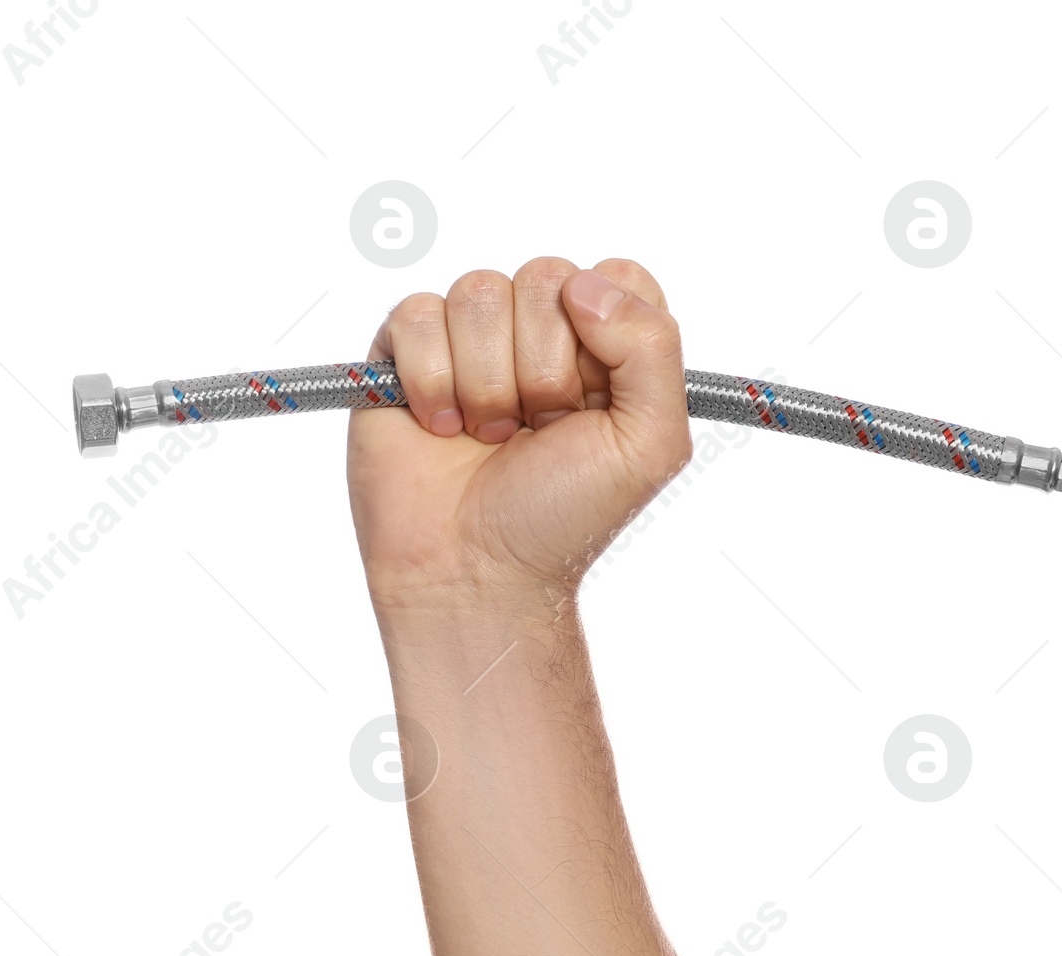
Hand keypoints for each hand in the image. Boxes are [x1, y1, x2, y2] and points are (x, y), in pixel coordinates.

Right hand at [347, 257, 690, 617]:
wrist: (475, 572)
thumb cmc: (560, 517)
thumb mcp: (650, 444)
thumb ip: (654, 348)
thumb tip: (585, 285)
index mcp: (605, 346)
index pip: (616, 277)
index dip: (603, 335)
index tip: (593, 401)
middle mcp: (540, 332)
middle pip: (545, 279)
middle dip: (543, 371)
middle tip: (536, 431)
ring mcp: (472, 339)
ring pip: (479, 293)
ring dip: (486, 383)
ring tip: (489, 436)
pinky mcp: (408, 350)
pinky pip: (418, 316)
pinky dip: (432, 382)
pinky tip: (440, 428)